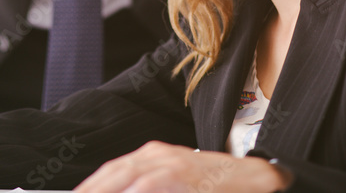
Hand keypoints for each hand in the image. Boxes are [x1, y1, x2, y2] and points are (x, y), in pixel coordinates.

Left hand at [75, 142, 290, 192]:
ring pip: (127, 177)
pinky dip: (137, 192)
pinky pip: (151, 185)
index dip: (90, 186)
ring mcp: (171, 163)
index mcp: (152, 157)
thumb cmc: (214, 188)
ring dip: (106, 189)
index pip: (112, 172)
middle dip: (91, 189)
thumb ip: (148, 186)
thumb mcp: (177, 185)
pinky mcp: (184, 174)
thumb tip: (121, 190)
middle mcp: (157, 155)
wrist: (255, 179)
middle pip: (113, 174)